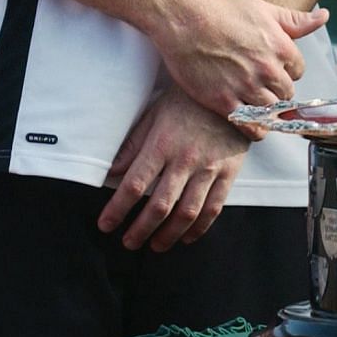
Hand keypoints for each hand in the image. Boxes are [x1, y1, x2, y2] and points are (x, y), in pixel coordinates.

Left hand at [100, 89, 247, 250]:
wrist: (231, 90)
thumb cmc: (186, 101)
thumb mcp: (154, 114)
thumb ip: (132, 145)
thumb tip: (110, 172)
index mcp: (162, 143)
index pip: (134, 184)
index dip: (117, 209)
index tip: (106, 225)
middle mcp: (185, 158)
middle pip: (160, 205)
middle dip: (141, 230)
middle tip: (129, 243)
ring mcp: (209, 167)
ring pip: (187, 212)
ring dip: (168, 235)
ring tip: (155, 245)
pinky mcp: (228, 172)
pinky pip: (213, 208)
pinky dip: (199, 228)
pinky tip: (186, 237)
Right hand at [154, 0, 327, 116]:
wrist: (184, 17)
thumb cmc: (222, 8)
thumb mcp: (264, 9)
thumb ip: (295, 20)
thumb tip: (323, 16)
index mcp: (280, 46)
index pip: (298, 70)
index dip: (287, 70)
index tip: (275, 70)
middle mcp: (266, 68)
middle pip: (286, 93)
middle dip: (278, 91)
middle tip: (263, 88)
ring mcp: (245, 86)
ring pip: (271, 112)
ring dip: (267, 111)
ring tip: (257, 106)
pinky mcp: (223, 101)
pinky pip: (250, 126)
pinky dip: (254, 129)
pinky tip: (250, 124)